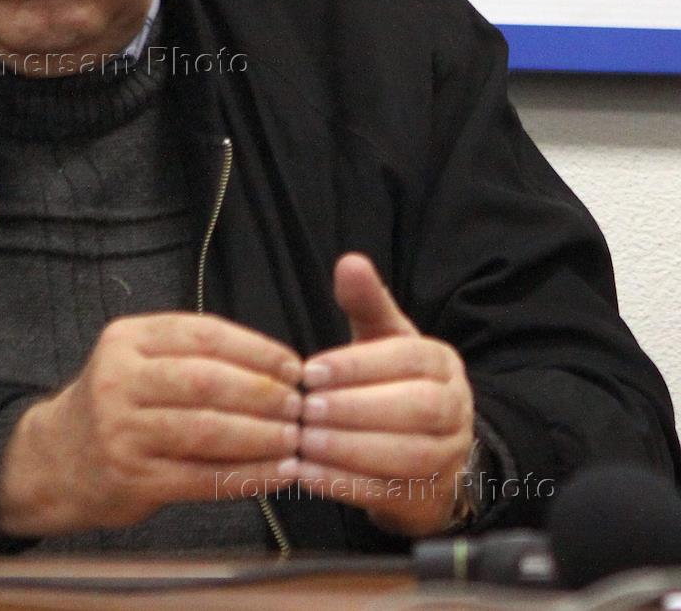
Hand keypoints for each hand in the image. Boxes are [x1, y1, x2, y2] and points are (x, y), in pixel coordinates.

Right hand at [0, 312, 302, 536]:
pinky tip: (275, 473)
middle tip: (300, 405)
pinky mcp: (132, 478)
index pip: (202, 334)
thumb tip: (277, 367)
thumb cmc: (118, 405)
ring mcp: (123, 430)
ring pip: (206, 430)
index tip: (294, 366)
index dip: (255, 349)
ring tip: (296, 439)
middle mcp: (120, 379)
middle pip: (206, 381)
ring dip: (260, 436)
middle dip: (263, 393)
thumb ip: (193, 354)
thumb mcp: (138, 359)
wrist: (55, 461)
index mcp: (127, 339)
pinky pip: (201, 477)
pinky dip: (246, 475)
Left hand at [280, 253, 474, 536]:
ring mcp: (447, 457)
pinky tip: (306, 473)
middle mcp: (456, 409)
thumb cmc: (390, 382)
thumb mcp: (381, 339)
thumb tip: (350, 261)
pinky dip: (344, 485)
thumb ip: (366, 303)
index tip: (310, 371)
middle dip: (355, 409)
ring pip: (407, 455)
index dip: (359, 365)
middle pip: (416, 409)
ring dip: (349, 449)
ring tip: (303, 441)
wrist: (423, 450)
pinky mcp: (427, 498)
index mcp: (442, 364)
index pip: (408, 359)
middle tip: (305, 408)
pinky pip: (389, 493)